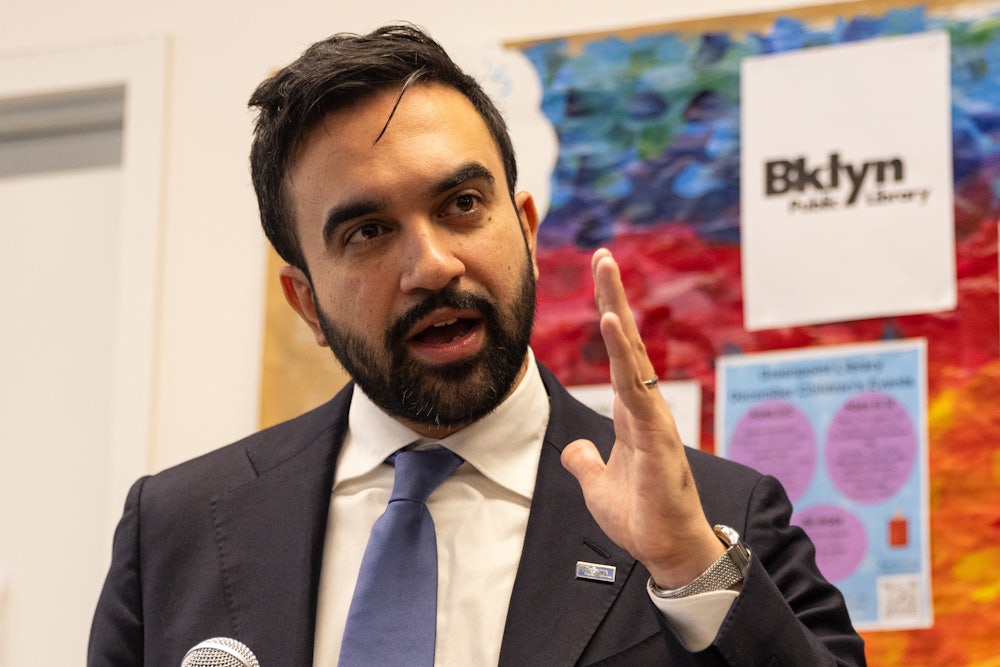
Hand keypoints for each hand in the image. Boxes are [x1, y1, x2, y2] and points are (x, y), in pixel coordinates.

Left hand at [560, 249, 724, 588]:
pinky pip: (637, 389)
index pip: (619, 356)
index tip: (602, 283)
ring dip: (619, 312)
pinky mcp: (657, 438)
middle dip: (615, 298)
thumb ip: (586, 462)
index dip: (610, 318)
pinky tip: (614, 326)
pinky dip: (624, 356)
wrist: (667, 551)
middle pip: (628, 342)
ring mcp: (653, 419)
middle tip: (604, 256)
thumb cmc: (642, 516)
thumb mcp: (598, 485)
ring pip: (634, 356)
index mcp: (631, 413)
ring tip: (607, 273)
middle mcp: (644, 407)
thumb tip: (576, 449)